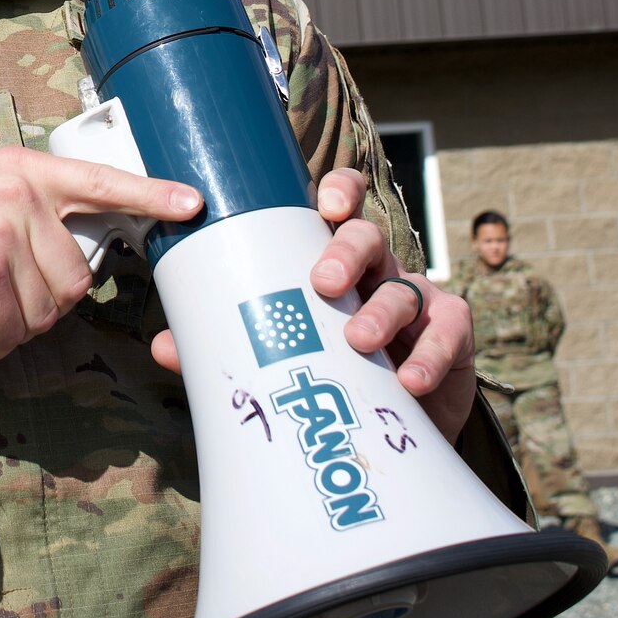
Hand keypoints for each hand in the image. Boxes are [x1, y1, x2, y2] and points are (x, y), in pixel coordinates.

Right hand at [0, 147, 201, 363]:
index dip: (151, 195)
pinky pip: (16, 334)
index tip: (193, 204)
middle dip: (42, 297)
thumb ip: (29, 209)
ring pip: (49, 309)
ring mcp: (2, 234)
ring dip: (14, 323)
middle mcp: (17, 195)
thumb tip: (78, 253)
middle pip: (77, 275)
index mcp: (21, 170)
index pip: (99, 181)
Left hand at [149, 168, 478, 441]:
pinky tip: (408, 379)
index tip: (325, 203)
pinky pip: (447, 331)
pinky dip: (429, 355)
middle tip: (322, 282)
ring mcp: (418, 299)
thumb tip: (167, 345)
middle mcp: (377, 269)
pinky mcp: (451, 335)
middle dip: (347, 252)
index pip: (341, 207)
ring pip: (405, 286)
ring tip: (356, 340)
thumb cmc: (332, 371)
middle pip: (368, 239)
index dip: (340, 192)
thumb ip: (232, 345)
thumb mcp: (285, 354)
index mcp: (334, 260)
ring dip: (380, 312)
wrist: (392, 425)